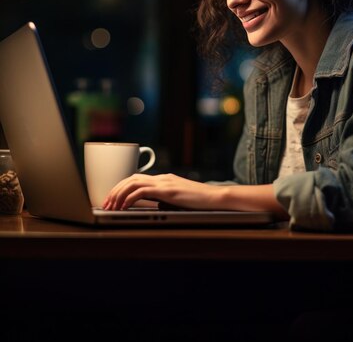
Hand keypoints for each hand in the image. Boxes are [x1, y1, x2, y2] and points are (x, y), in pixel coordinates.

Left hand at [102, 173, 221, 210]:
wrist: (215, 198)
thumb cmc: (199, 202)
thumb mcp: (178, 200)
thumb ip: (164, 200)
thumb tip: (152, 206)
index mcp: (164, 179)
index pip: (136, 179)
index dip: (121, 188)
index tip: (112, 200)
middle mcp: (162, 178)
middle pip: (130, 178)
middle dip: (114, 190)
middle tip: (105, 203)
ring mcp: (165, 182)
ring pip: (133, 182)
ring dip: (119, 194)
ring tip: (111, 206)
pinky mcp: (168, 190)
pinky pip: (143, 191)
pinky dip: (130, 198)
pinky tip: (124, 206)